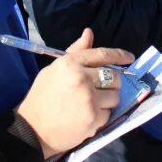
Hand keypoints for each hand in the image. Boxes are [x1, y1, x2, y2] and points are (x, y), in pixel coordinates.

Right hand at [17, 29, 133, 158]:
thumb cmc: (41, 97)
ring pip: (115, 96)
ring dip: (107, 100)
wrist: (32, 129)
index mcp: (71, 63)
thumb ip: (75, 52)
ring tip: (92, 104)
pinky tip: (87, 116)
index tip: (130, 57)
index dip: (119, 55)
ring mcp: (89, 98)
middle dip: (111, 83)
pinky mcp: (93, 117)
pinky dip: (101, 116)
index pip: (102, 54)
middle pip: (114, 77)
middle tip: (99, 89)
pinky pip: (108, 113)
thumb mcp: (54, 69)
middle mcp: (82, 78)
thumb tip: (89, 33)